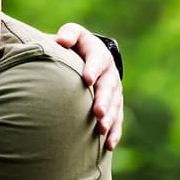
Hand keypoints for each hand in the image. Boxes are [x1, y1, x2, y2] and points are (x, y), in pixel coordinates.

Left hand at [55, 24, 123, 150]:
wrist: (91, 55)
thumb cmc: (76, 45)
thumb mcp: (73, 35)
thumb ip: (68, 34)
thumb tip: (61, 41)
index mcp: (98, 53)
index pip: (97, 59)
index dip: (93, 68)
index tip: (88, 79)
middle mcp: (109, 73)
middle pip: (108, 87)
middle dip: (103, 100)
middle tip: (97, 112)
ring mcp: (114, 90)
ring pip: (114, 105)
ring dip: (109, 118)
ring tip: (101, 128)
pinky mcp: (115, 105)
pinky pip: (117, 120)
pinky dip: (114, 132)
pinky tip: (109, 144)